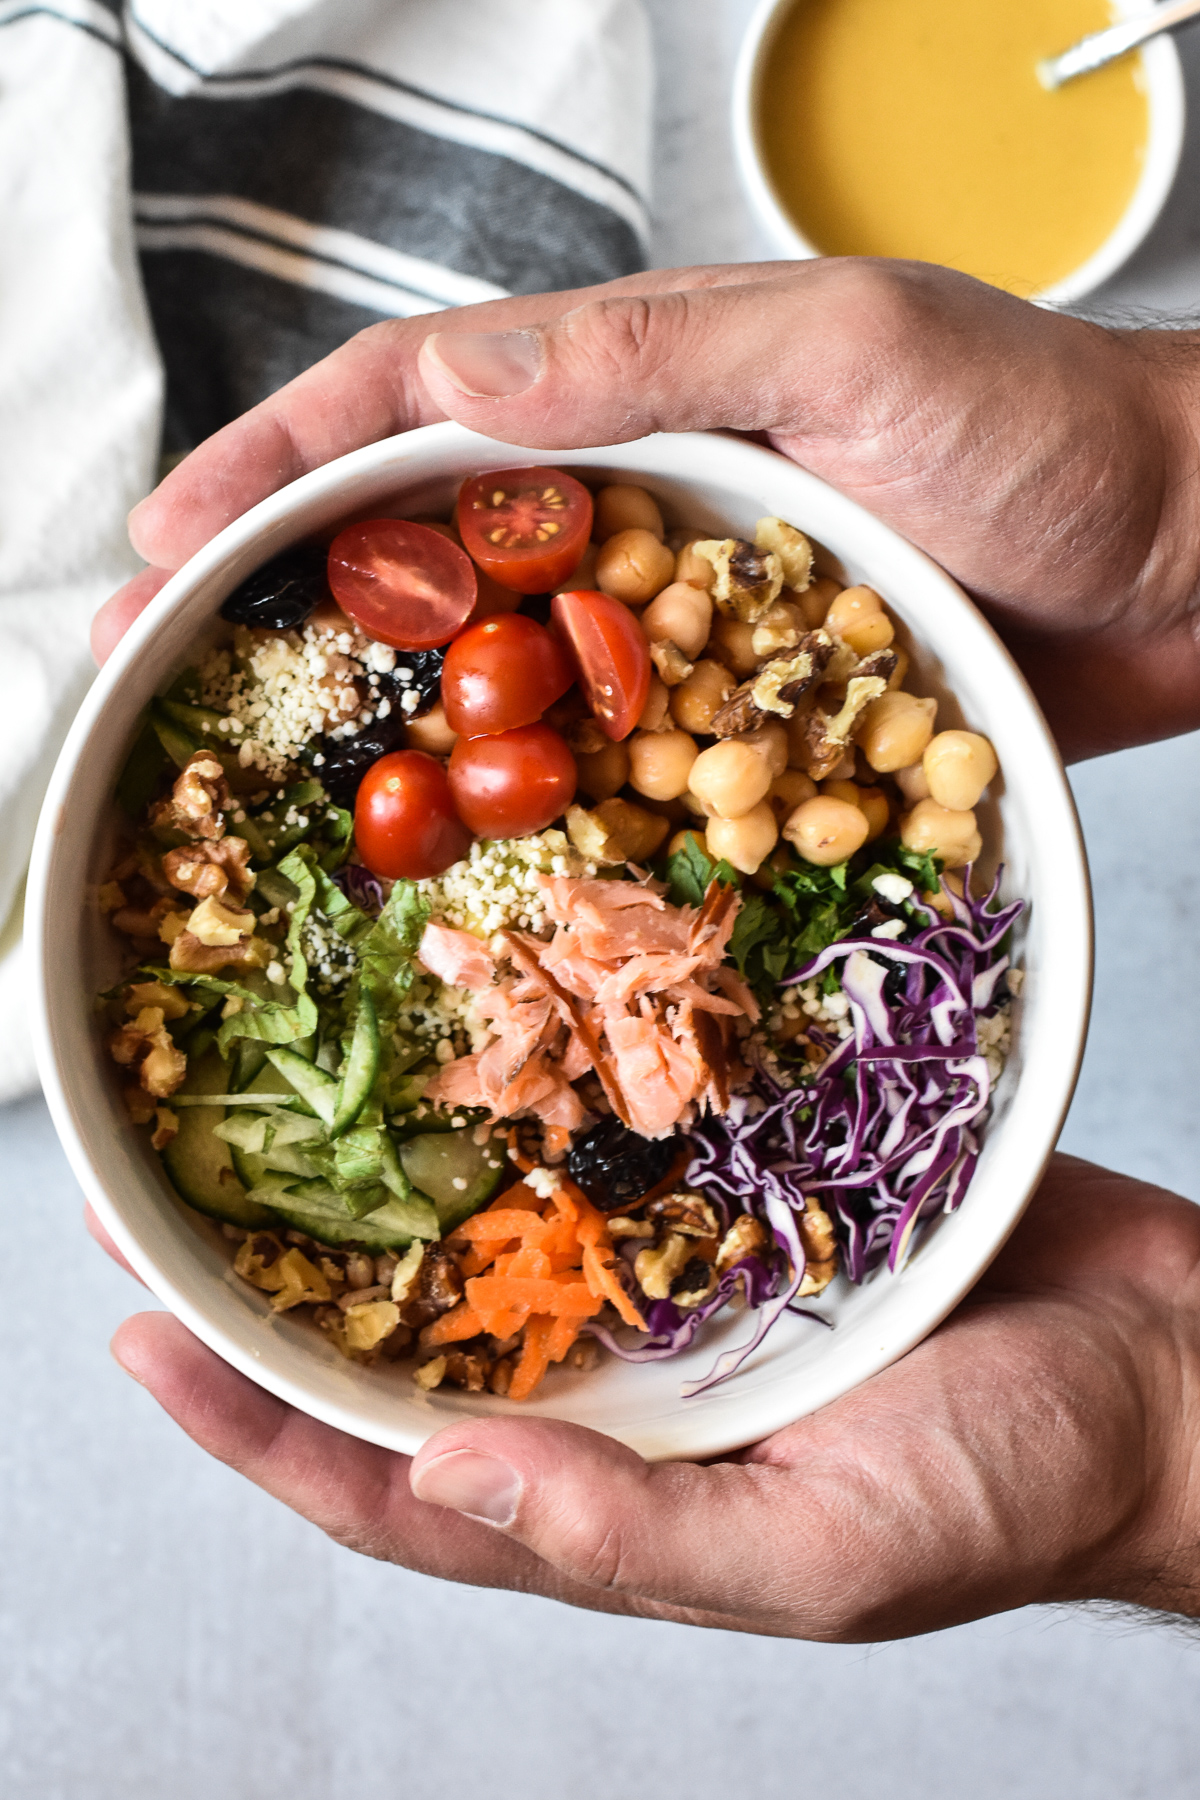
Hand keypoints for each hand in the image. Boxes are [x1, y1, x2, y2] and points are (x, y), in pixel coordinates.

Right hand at [96, 259, 1199, 759]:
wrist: (1179, 559)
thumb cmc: (1041, 427)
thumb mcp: (848, 344)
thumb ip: (652, 354)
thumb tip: (447, 385)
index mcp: (630, 394)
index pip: (411, 414)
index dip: (272, 470)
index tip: (157, 545)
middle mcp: (626, 512)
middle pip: (416, 553)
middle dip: (277, 608)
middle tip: (150, 678)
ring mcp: (667, 630)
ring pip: (485, 672)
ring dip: (371, 725)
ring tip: (256, 785)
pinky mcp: (722, 724)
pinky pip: (592, 770)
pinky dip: (510, 813)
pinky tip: (443, 863)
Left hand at [100, 1155, 1199, 1638]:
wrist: (1164, 1364)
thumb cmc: (1018, 1484)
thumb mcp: (833, 1554)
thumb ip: (645, 1542)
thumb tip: (458, 1483)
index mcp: (613, 1488)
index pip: (389, 1475)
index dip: (252, 1420)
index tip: (136, 1338)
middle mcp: (620, 1376)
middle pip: (411, 1330)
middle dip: (281, 1266)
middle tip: (154, 1181)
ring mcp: (678, 1270)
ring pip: (499, 1216)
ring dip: (395, 1160)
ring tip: (289, 1078)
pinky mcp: (746, 1179)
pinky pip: (618, 1131)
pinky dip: (546, 1081)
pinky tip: (493, 1011)